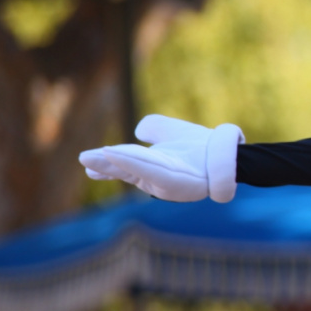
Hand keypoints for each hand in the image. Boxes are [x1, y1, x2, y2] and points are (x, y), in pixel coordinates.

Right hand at [78, 115, 243, 201]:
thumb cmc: (200, 146)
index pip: (123, 164)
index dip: (105, 162)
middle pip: (126, 169)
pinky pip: (153, 172)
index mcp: (149, 168)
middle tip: (84, 160)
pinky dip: (135, 165)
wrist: (226, 155)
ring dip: (116, 164)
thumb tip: (138, 130)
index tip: (85, 159)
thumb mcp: (171, 131)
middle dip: (105, 165)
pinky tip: (119, 157)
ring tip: (93, 158)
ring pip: (137, 170)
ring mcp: (166, 182)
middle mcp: (154, 178)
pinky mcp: (178, 183)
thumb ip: (154, 127)